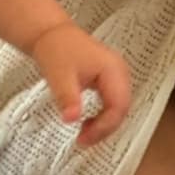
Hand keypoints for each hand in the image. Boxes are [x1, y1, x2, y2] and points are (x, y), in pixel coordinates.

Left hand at [31, 24, 131, 144]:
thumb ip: (67, 98)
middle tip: (83, 140)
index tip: (83, 138)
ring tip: (84, 133)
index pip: (118, 106)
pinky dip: (103, 117)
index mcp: (113, 70)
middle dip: (105, 129)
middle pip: (122, 109)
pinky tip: (89, 122)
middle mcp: (120, 73)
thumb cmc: (57, 49)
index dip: (103, 126)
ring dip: (105, 125)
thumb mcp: (59, 76)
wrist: (52, 35)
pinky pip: (113, 104)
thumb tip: (71, 118)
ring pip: (119, 109)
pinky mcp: (110, 80)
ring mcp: (117, 76)